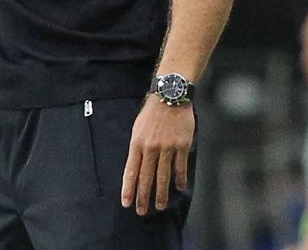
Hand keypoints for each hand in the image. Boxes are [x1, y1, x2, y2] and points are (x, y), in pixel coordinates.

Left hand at [121, 96, 193, 214]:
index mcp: (137, 143)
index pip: (130, 171)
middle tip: (141, 211)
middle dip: (143, 197)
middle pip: (146, 177)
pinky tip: (179, 189)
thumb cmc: (152, 113)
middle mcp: (151, 147)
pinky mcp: (181, 146)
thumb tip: (135, 168)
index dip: (128, 189)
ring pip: (163, 176)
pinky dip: (179, 180)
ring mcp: (167, 147)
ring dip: (160, 193)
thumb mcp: (138, 128)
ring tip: (159, 206)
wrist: (170, 96)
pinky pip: (180, 167)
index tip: (126, 203)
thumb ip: (137, 148)